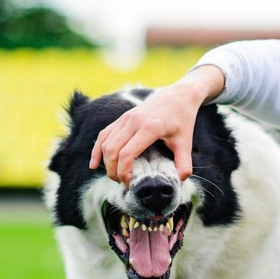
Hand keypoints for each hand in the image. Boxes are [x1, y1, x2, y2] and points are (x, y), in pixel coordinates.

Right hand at [89, 65, 225, 185]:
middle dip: (113, 171)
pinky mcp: (122, 118)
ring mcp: (125, 118)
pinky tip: (93, 164)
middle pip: (112, 150)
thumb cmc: (183, 119)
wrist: (179, 94)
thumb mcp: (186, 142)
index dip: (124, 172)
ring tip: (115, 176)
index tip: (130, 183)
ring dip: (106, 163)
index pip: (127, 154)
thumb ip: (184, 163)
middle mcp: (133, 121)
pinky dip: (97, 150)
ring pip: (106, 143)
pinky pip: (103, 135)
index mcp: (149, 128)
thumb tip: (179, 181)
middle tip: (122, 183)